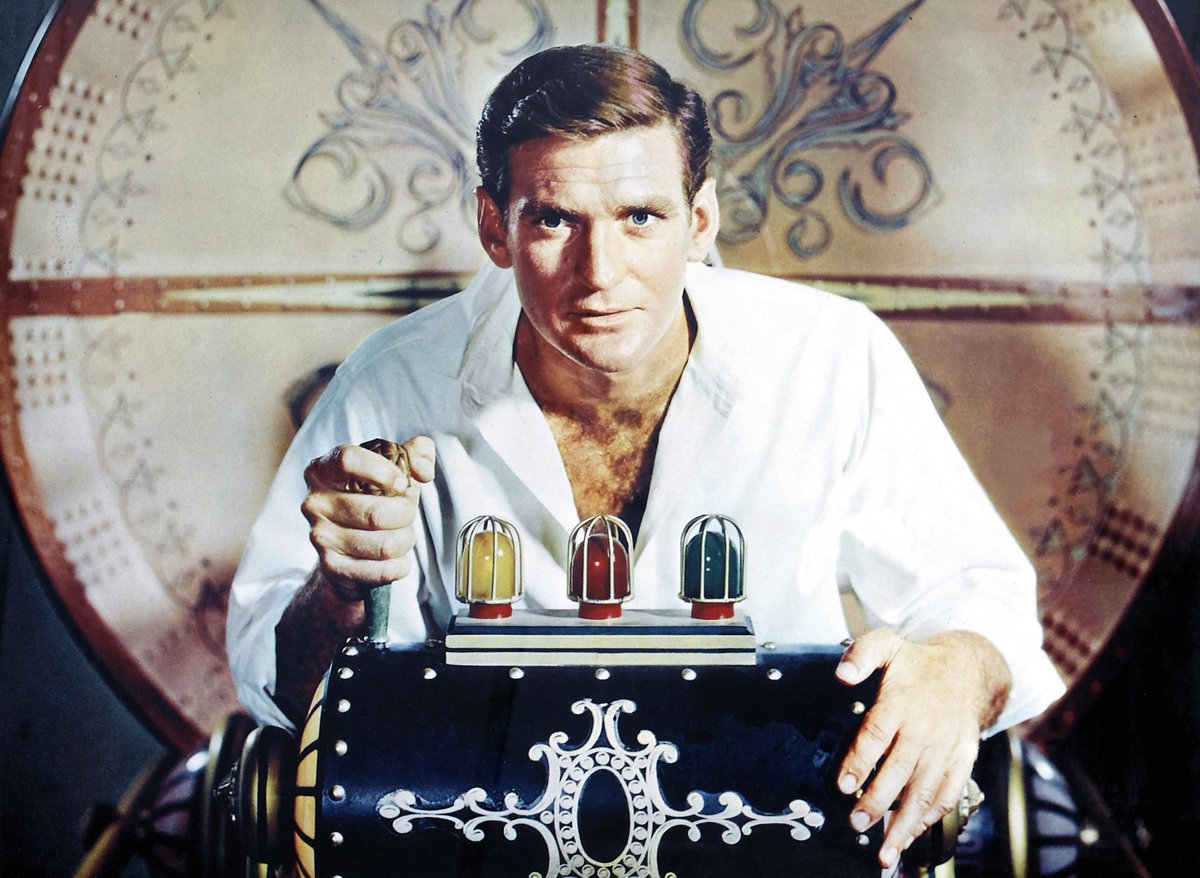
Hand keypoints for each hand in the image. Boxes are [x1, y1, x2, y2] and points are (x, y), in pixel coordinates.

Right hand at [301, 436, 435, 598]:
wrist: (350, 548)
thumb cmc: (373, 498)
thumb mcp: (394, 466)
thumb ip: (417, 452)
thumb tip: (422, 471)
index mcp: (324, 469)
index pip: (348, 460)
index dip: (383, 471)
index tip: (400, 482)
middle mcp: (316, 502)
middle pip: (377, 513)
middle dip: (406, 514)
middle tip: (406, 513)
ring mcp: (320, 536)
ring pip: (385, 544)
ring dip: (405, 540)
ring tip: (401, 535)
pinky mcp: (332, 567)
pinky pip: (383, 570)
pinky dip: (400, 565)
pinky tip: (397, 558)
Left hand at [835, 628, 1010, 869]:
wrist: (969, 670)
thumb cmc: (917, 662)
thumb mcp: (886, 644)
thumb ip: (861, 654)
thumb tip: (842, 674)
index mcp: (902, 701)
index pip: (878, 734)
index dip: (860, 761)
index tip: (844, 785)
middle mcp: (925, 729)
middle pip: (899, 770)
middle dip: (877, 801)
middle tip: (856, 823)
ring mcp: (946, 748)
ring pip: (924, 790)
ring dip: (904, 822)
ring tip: (885, 849)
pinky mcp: (961, 761)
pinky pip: (948, 793)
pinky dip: (932, 816)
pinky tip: (913, 832)